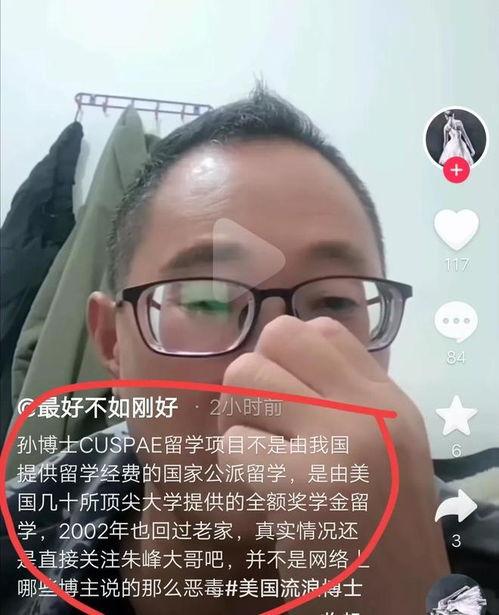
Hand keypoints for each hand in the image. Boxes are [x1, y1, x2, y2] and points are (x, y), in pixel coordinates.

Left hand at [218, 315, 449, 613]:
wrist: (397, 605)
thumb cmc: (381, 525)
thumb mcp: (386, 446)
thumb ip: (344, 396)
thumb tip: (277, 354)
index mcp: (388, 401)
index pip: (322, 328)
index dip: (288, 353)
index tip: (285, 394)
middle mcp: (368, 411)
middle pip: (277, 337)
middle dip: (255, 376)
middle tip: (260, 420)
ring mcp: (337, 443)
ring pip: (244, 379)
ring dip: (237, 418)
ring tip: (258, 455)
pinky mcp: (300, 486)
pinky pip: (232, 443)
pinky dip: (234, 468)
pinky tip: (260, 492)